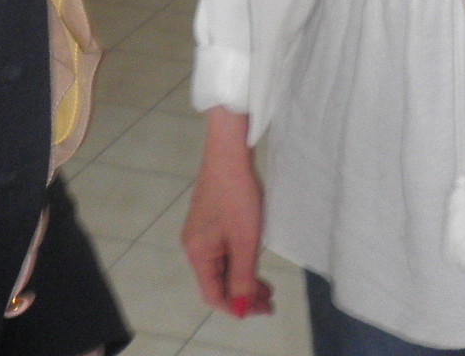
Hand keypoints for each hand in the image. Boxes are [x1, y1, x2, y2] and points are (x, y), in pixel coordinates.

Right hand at [182, 110, 272, 317]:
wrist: (229, 154)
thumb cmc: (238, 196)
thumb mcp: (245, 240)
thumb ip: (242, 275)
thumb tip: (240, 306)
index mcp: (197, 253)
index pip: (212, 294)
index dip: (236, 306)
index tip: (261, 310)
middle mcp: (194, 247)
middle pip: (216, 282)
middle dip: (243, 295)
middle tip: (270, 302)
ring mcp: (201, 235)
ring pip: (221, 268)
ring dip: (243, 280)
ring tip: (267, 289)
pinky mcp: (210, 223)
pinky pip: (223, 253)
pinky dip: (239, 264)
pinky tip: (254, 265)